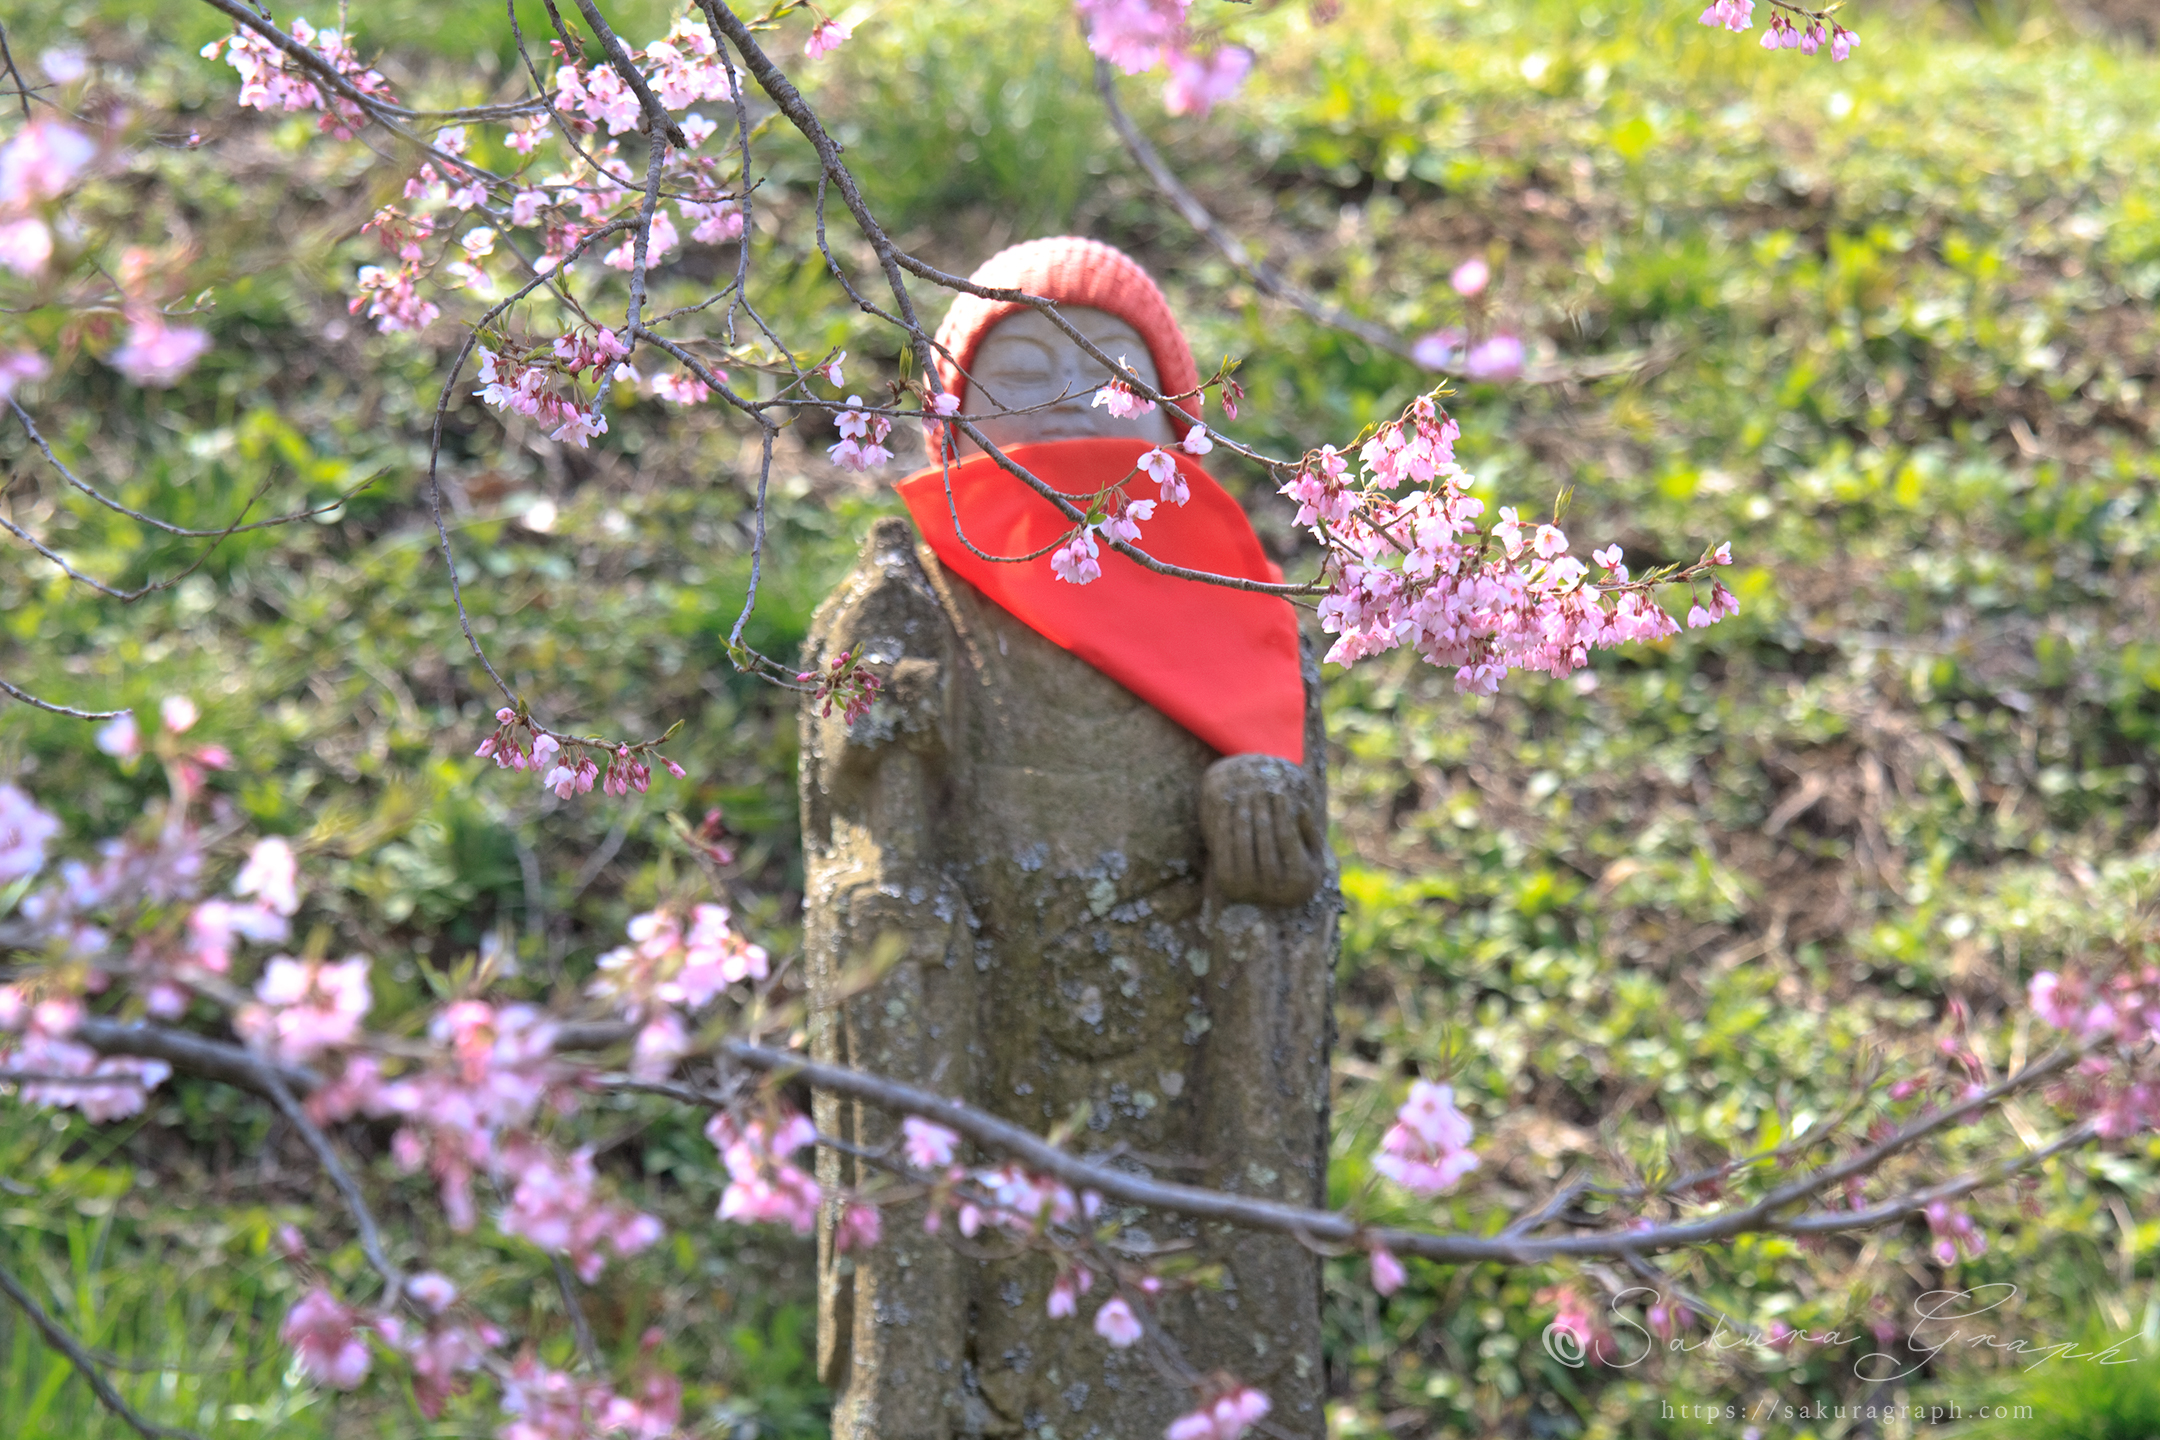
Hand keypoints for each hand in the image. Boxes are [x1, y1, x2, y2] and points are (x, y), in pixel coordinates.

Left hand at [1200, 753, 1322, 907]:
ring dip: (1242, 813)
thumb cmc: (1294, 866)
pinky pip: (1223, 847)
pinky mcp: (1225, 883)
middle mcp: (1273, 891)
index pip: (1287, 837)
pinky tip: (1227, 804)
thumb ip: (1309, 831)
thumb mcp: (1311, 852)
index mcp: (1299, 882)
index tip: (1280, 791)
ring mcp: (1247, 888)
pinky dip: (1224, 823)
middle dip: (1262, 810)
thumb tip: (1300, 805)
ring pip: (1243, 841)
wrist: (1264, 900)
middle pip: (1264, 838)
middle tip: (1260, 786)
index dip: (1283, 812)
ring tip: (1244, 791)